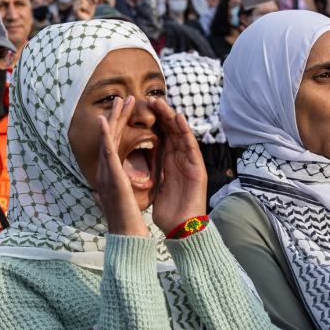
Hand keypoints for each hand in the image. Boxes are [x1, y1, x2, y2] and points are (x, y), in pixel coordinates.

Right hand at [96, 95, 149, 236]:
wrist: (126, 233)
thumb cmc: (126, 220)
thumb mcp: (119, 200)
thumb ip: (112, 191)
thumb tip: (103, 190)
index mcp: (108, 175)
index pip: (112, 145)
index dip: (117, 126)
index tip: (124, 111)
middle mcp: (103, 171)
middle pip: (109, 137)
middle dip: (117, 116)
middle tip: (124, 98)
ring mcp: (105, 172)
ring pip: (107, 139)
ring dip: (113, 118)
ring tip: (120, 100)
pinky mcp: (112, 176)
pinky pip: (107, 152)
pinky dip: (104, 135)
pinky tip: (103, 121)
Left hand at [148, 97, 207, 233]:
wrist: (182, 229)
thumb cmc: (169, 212)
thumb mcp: (154, 189)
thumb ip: (150, 176)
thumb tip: (132, 172)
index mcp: (169, 163)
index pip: (161, 138)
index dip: (152, 123)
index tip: (140, 111)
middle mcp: (179, 160)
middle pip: (170, 132)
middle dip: (161, 115)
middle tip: (149, 99)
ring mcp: (189, 163)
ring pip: (180, 134)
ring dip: (171, 117)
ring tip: (161, 102)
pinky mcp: (197, 168)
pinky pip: (191, 146)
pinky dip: (185, 132)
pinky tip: (178, 118)